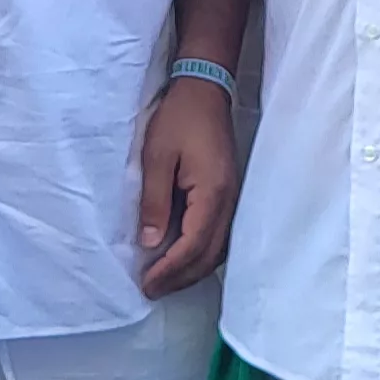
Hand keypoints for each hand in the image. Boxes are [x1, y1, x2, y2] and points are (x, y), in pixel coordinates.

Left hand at [136, 73, 238, 295]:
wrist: (205, 90)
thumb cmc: (178, 119)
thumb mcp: (156, 157)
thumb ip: (154, 201)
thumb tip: (151, 242)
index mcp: (212, 193)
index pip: (193, 244)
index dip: (170, 269)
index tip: (147, 283)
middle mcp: (228, 201)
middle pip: (209, 254)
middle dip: (181, 277)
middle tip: (152, 289)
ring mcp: (232, 197)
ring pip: (217, 248)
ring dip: (192, 268)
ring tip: (165, 279)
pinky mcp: (228, 192)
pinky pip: (219, 234)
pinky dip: (201, 253)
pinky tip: (184, 256)